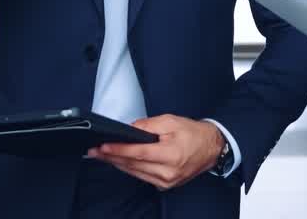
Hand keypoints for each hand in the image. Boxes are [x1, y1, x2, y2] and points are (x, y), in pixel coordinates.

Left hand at [87, 114, 223, 190]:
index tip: (103, 146)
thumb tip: (129, 130)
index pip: (138, 153)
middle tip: (94, 151)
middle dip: (112, 157)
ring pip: (135, 173)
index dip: (119, 150)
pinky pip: (142, 177)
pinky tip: (120, 162)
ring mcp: (167, 182)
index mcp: (171, 155)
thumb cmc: (193, 133)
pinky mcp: (165, 186)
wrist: (212, 148)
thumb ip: (148, 126)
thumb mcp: (171, 121)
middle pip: (133, 165)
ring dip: (118, 164)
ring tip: (102, 155)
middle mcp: (168, 172)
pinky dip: (130, 169)